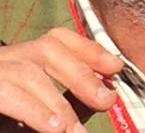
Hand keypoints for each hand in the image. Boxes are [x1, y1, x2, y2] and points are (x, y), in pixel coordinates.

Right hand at [0, 27, 122, 132]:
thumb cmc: (6, 118)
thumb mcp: (40, 110)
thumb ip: (66, 104)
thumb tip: (103, 97)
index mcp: (20, 58)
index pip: (57, 39)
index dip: (88, 49)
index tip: (116, 68)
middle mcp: (3, 57)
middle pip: (47, 49)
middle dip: (82, 74)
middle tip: (107, 102)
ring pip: (27, 73)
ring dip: (57, 103)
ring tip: (75, 130)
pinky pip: (5, 93)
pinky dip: (32, 110)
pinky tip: (52, 127)